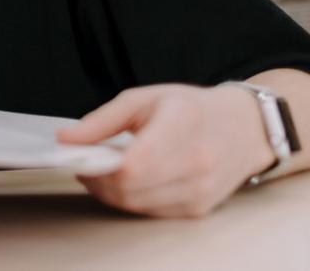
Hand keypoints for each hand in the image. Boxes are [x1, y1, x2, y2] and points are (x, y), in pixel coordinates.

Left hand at [56, 84, 274, 217]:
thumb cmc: (190, 107)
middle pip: (131, 189)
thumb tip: (65, 139)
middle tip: (85, 163)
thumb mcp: (143, 98)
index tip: (79, 156)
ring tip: (105, 169)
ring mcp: (201, 191)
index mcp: (182, 125)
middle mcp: (196, 162)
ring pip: (138, 205)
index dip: (99, 166)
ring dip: (112, 192)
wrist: (243, 128)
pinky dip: (132, 199)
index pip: (134, 163)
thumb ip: (102, 120)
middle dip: (98, 180)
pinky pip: (152, 212)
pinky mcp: (199, 210)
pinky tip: (129, 180)